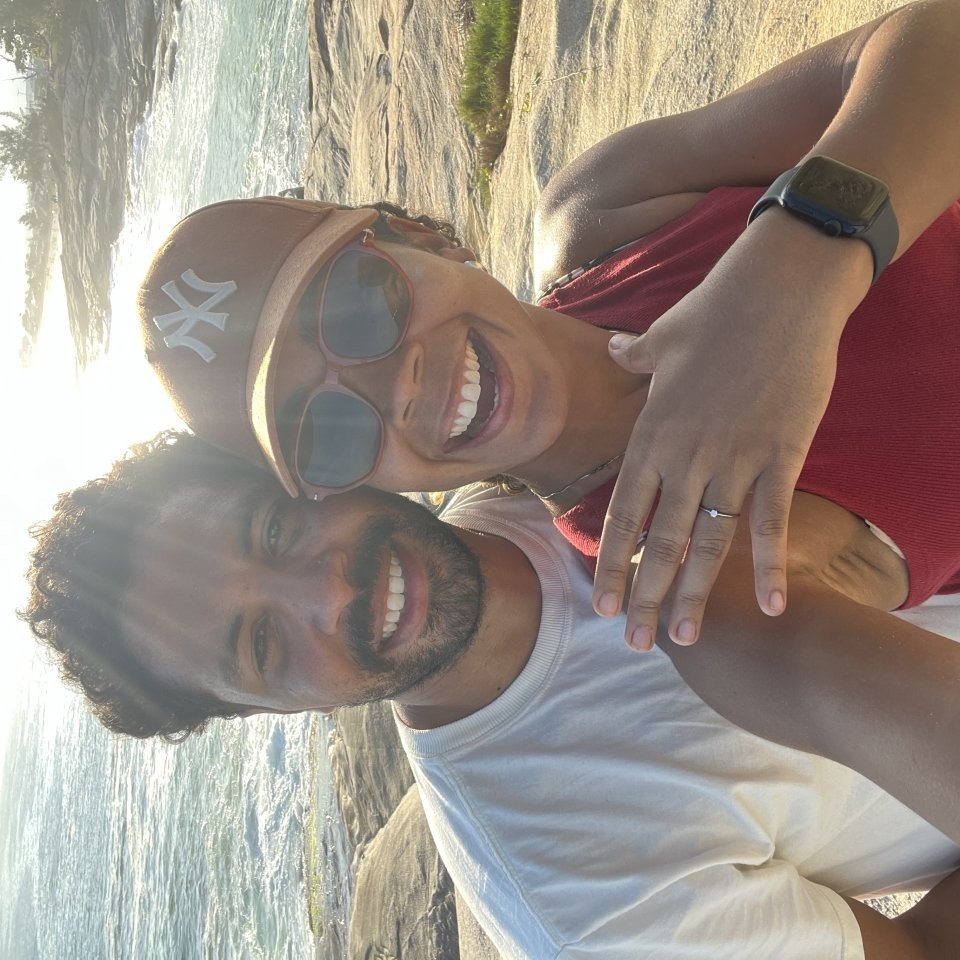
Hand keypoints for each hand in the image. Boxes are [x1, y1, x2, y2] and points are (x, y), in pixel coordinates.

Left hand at [592, 215, 867, 648]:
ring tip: (684, 637)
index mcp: (651, 435)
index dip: (611, 562)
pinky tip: (773, 605)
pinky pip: (772, 521)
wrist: (779, 290)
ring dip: (696, 593)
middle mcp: (686, 457)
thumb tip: (609, 348)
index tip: (601, 603)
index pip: (623, 513)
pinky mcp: (781, 456)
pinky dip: (772, 565)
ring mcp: (734, 460)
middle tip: (635, 643)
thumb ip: (631, 356)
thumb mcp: (660, 337)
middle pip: (661, 541)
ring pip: (709, 542)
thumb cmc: (714, 311)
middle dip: (645, 596)